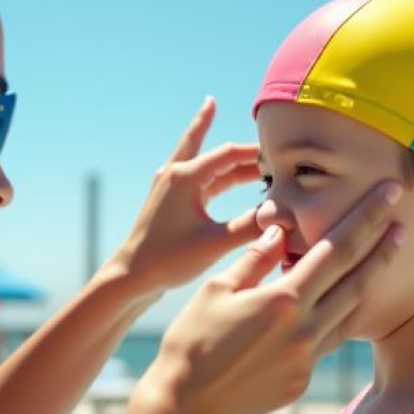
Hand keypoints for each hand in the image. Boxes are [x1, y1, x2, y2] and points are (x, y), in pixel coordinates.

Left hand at [105, 97, 262, 298]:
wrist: (132, 277)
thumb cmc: (168, 260)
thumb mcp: (215, 243)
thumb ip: (249, 226)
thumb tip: (281, 215)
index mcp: (185, 177)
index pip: (229, 153)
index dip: (256, 153)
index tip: (281, 154)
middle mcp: (175, 174)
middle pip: (212, 149)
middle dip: (236, 143)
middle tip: (263, 136)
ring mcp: (170, 186)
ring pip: (207, 165)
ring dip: (232, 162)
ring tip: (257, 155)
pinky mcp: (171, 200)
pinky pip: (201, 180)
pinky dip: (219, 177)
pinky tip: (231, 175)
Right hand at [135, 179, 404, 413]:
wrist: (185, 406)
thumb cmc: (191, 342)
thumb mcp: (216, 290)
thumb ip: (254, 260)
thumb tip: (278, 232)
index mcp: (284, 300)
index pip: (336, 249)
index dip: (366, 217)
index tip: (388, 194)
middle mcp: (305, 329)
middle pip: (357, 280)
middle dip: (383, 247)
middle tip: (405, 221)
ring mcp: (308, 358)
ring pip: (349, 312)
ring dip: (369, 281)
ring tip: (385, 256)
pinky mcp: (303, 379)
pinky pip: (329, 340)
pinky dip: (338, 316)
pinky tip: (341, 301)